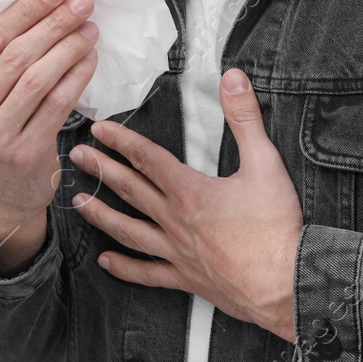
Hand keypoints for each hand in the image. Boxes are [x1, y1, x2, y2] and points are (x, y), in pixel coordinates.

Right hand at [0, 0, 99, 270]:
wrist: (0, 193)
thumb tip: (42, 6)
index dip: (26, 10)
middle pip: (16, 55)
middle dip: (53, 23)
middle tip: (82, 3)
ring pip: (37, 78)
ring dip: (68, 47)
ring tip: (90, 29)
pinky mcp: (23, 152)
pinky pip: (57, 104)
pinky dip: (76, 77)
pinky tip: (89, 60)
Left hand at [68, 68, 303, 341]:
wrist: (285, 282)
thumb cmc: (275, 228)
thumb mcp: (266, 163)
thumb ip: (246, 118)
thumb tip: (233, 79)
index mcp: (191, 191)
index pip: (148, 158)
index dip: (122, 141)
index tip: (100, 130)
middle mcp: (176, 221)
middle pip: (131, 190)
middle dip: (101, 170)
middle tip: (77, 157)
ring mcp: (177, 252)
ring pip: (129, 231)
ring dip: (101, 215)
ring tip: (78, 204)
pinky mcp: (186, 278)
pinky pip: (147, 274)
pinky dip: (124, 268)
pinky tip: (106, 262)